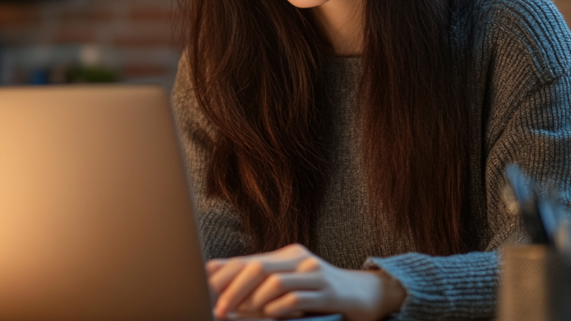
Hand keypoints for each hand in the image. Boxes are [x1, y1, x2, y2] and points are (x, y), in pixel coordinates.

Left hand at [207, 244, 406, 320]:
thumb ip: (260, 281)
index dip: (224, 274)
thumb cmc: (320, 293)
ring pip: (275, 281)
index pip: (247, 260)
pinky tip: (269, 315)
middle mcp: (299, 259)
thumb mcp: (289, 284)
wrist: (365, 295)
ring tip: (240, 314)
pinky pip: (297, 298)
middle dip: (233, 289)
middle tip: (219, 309)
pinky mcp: (328, 292)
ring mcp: (315, 274)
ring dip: (253, 301)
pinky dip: (278, 308)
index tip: (205, 288)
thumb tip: (217, 277)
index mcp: (287, 255)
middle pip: (258, 267)